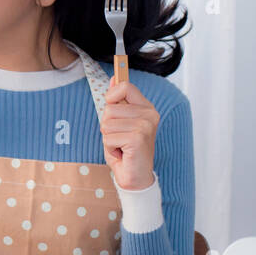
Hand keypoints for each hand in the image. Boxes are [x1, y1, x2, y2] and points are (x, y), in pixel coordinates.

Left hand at [100, 76, 158, 190]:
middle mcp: (149, 114)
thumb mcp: (119, 122)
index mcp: (146, 108)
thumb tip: (114, 78)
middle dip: (107, 125)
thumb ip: (118, 102)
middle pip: (109, 107)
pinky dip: (110, 148)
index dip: (111, 96)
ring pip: (106, 123)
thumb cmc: (125, 150)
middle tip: (119, 138)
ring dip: (108, 138)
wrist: (135, 176)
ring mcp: (145, 126)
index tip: (113, 108)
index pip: (124, 86)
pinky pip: (107, 137)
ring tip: (121, 146)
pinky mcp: (138, 138)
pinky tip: (122, 153)